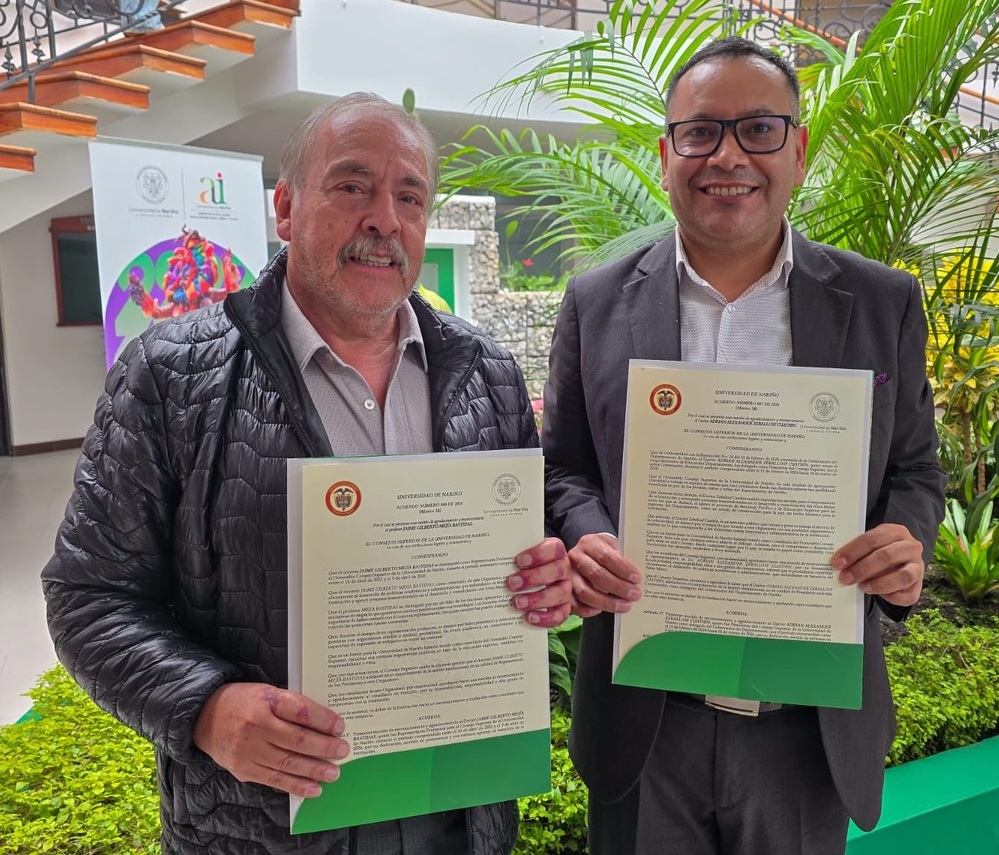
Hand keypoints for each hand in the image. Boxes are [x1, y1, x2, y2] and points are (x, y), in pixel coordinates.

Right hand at [192, 682, 349, 798]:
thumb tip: (324, 723)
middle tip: (343, 751)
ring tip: (334, 773)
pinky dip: (296, 785)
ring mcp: (248, 750)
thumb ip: (291, 706)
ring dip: (314, 770)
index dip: (323, 720)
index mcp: (265, 700)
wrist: (203, 716)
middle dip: (324, 747)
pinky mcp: (243, 769)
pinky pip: (274, 779)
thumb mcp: (267, 692)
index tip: (340, 727)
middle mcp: (256, 726)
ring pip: (288, 762)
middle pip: (297, 739)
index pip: (300, 710)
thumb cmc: (243, 701)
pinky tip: (313, 788)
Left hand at [508, 537, 571, 627]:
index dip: (538, 555)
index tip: (519, 561)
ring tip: (517, 603)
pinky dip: (545, 618)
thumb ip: (511, 554)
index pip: (554, 548)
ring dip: (537, 599)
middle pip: (556, 571)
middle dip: (533, 578)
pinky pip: (560, 615)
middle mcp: (563, 569)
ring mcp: (565, 589)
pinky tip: (528, 618)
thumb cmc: (523, 564)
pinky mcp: (563, 607)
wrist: (532, 578)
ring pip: (559, 594)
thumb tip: (489, 556)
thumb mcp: (519, 554)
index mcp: (555, 551)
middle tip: (512, 583)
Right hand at [567, 533, 641, 617]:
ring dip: (606, 602)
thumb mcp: (613, 546)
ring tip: (625, 606)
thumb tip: (637, 577)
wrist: (587, 553)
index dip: (622, 568)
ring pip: (584, 592)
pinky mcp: (565, 590)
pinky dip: (589, 610)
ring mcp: (568, 574)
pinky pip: (574, 604)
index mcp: (589, 543)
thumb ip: (623, 558)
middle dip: (618, 587)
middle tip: (635, 595)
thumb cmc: (605, 552)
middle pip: (595, 574)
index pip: (605, 556)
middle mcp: (575, 557)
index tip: (637, 578)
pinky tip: (602, 610)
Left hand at [831, 523, 924, 605]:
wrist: (901, 562)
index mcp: (895, 531)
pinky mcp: (919, 585)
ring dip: (879, 583)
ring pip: (903, 576)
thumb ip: (858, 550)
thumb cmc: (878, 552)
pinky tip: (876, 594)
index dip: (853, 551)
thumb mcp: (871, 545)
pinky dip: (891, 596)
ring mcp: (918, 566)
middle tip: (844, 578)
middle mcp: (910, 547)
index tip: (837, 562)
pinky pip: (908, 594)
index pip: (872, 539)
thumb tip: (836, 563)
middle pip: (886, 556)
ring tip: (862, 587)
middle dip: (862, 569)